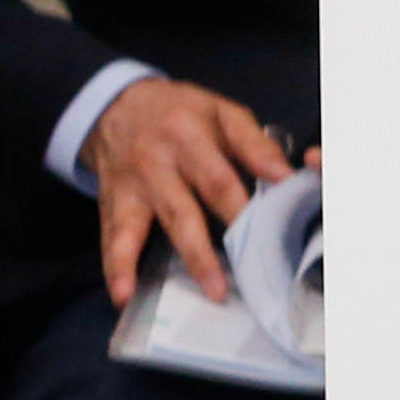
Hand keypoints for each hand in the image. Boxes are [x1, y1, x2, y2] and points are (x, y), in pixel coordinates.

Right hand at [82, 80, 296, 307]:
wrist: (114, 105)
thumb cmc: (179, 112)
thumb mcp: (219, 111)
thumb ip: (254, 143)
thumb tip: (286, 176)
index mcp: (188, 136)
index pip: (220, 178)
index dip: (244, 207)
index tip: (269, 232)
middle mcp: (158, 162)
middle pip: (187, 209)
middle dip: (209, 249)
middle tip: (235, 281)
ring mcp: (134, 185)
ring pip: (155, 225)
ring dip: (182, 260)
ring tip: (208, 291)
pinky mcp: (113, 202)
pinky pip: (114, 237)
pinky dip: (116, 267)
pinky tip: (123, 294)